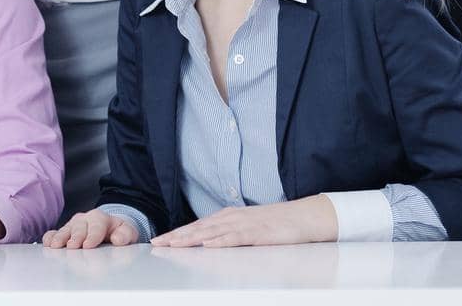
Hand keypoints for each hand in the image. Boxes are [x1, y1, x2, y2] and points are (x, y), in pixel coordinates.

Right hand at [42, 209, 139, 248]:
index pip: (97, 225)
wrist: (110, 228)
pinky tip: (48, 244)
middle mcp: (85, 219)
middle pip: (79, 226)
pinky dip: (50, 237)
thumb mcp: (127, 232)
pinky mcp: (65, 232)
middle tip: (72, 246)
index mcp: (101, 218)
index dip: (92, 235)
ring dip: (60, 238)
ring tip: (56, 246)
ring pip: (66, 229)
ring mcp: (73, 225)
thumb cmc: (117, 232)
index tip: (88, 245)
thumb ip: (125, 235)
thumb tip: (118, 239)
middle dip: (76, 236)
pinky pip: (55, 232)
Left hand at [152, 197, 336, 247]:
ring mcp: (245, 224)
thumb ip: (229, 234)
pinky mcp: (258, 232)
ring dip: (191, 239)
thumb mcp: (248, 228)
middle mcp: (232, 218)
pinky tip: (207, 245)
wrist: (304, 217)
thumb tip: (210, 242)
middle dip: (177, 236)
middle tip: (157, 243)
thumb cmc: (277, 224)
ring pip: (212, 232)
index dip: (177, 233)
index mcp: (228, 217)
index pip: (197, 226)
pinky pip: (236, 237)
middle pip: (199, 228)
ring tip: (174, 245)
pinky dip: (220, 241)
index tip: (160, 240)